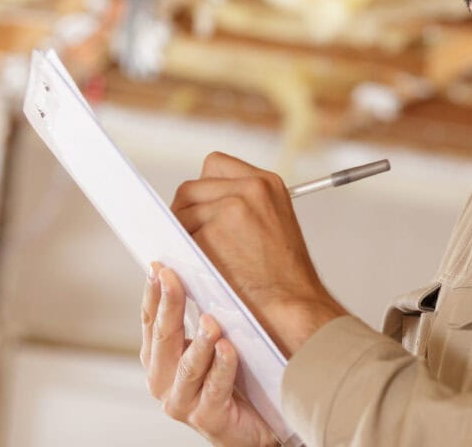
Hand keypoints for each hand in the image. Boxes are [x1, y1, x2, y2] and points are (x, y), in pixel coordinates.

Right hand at [141, 264, 275, 446]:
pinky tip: (228, 348)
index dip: (153, 293)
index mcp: (160, 359)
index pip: (151, 321)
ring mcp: (183, 402)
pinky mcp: (208, 418)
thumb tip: (205, 271)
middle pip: (164, 338)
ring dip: (198, 341)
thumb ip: (203, 314)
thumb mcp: (212, 341)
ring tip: (210, 320)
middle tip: (173, 278)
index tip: (159, 266)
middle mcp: (164, 381)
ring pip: (188, 367)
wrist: (256, 423)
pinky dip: (222, 367)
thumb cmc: (232, 378)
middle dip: (169, 305)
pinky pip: (215, 388)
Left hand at [171, 152, 348, 357]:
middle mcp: (250, 188)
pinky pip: (178, 238)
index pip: (214, 165)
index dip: (203, 190)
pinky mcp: (210, 234)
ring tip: (203, 258)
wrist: (293, 306)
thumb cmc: (284, 276)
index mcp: (267, 182)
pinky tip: (200, 269)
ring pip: (180, 213)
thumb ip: (244, 205)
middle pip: (190, 188)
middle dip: (186, 214)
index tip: (202, 211)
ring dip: (183, 236)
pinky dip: (182, 255)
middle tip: (194, 241)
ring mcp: (229, 209)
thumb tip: (199, 205)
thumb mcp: (274, 223)